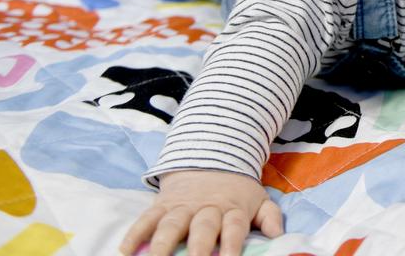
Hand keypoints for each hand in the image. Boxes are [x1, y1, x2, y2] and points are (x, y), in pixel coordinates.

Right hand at [119, 170, 282, 255]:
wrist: (210, 158)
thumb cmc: (236, 191)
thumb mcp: (259, 199)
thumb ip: (270, 217)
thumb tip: (279, 236)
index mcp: (232, 209)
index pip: (234, 228)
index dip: (232, 245)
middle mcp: (206, 209)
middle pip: (202, 228)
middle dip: (198, 248)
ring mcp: (182, 206)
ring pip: (171, 225)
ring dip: (162, 245)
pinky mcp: (161, 204)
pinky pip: (146, 218)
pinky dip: (135, 233)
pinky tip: (125, 250)